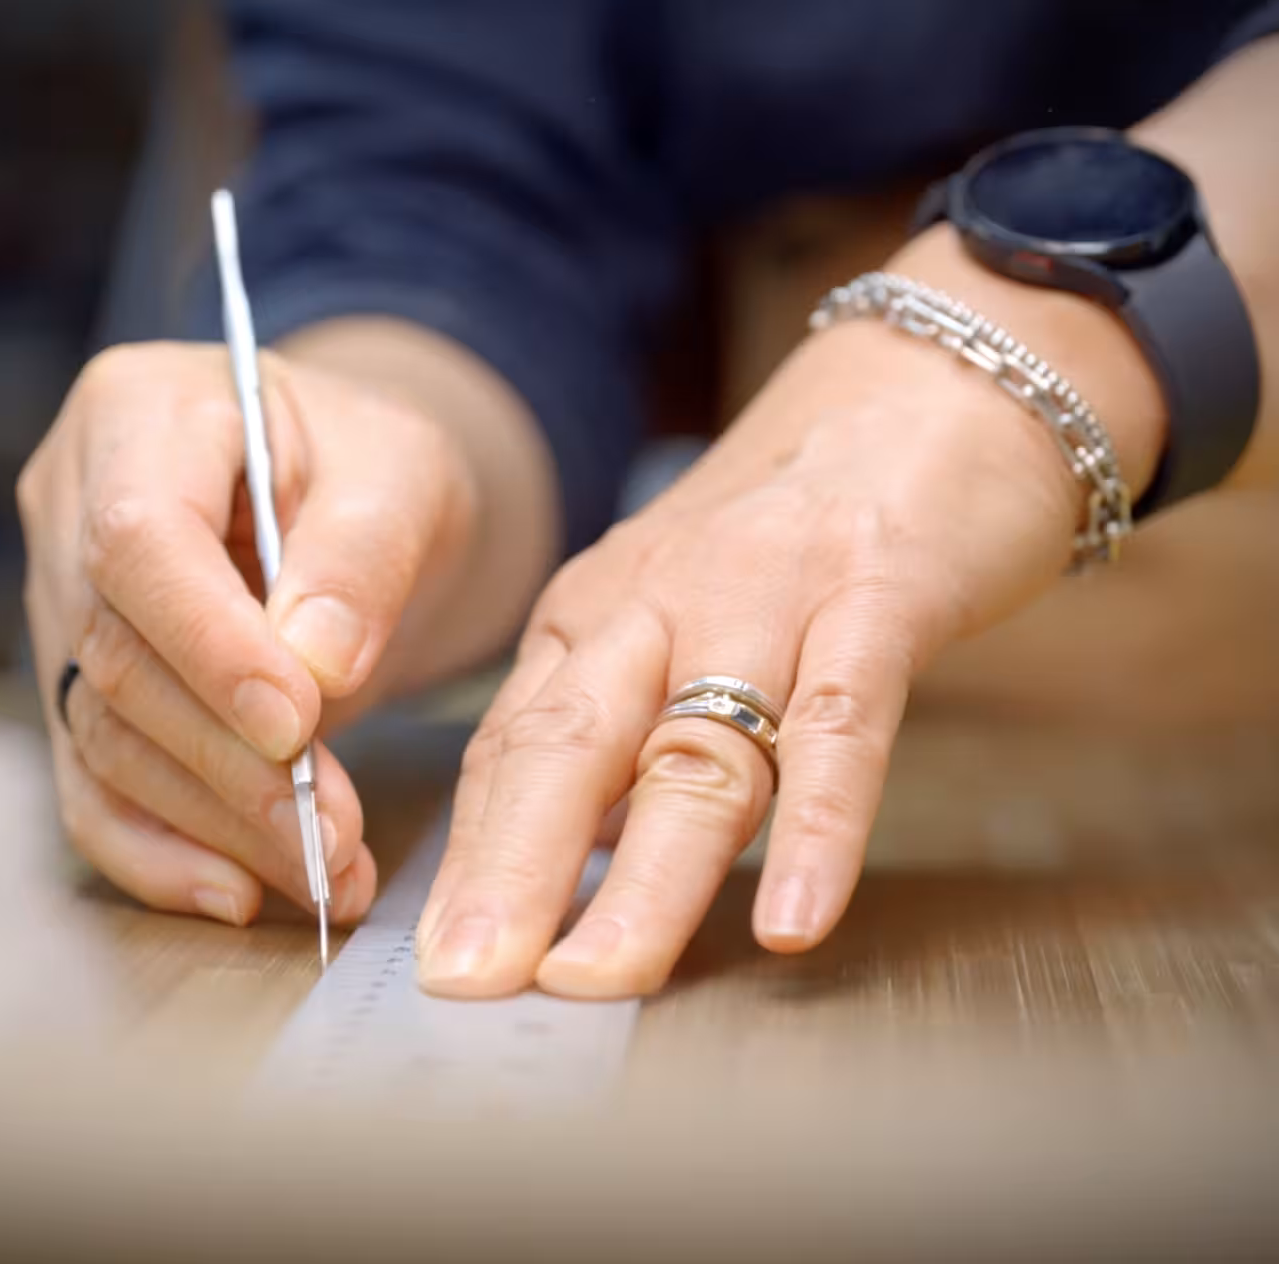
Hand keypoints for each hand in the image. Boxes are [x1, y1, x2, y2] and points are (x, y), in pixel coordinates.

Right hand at [19, 340, 481, 924]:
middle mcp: (76, 508)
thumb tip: (315, 666)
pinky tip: (240, 891)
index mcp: (142, 414)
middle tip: (335, 834)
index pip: (137, 541)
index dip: (209, 645)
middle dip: (232, 763)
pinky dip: (164, 852)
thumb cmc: (377, 468)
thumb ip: (360, 555)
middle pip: (120, 656)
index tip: (298, 724)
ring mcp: (67, 605)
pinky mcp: (89, 690)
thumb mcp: (401, 475)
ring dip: (218, 823)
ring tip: (327, 872)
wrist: (358, 504)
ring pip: (108, 738)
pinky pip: (97, 786)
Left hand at [415, 229, 1165, 998]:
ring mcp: (768, 597)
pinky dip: (818, 824)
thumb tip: (577, 864)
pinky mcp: (878, 595)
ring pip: (695, 749)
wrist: (928, 385)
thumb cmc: (793, 528)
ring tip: (600, 980)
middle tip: (471, 981)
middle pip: (571, 747)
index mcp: (597, 615)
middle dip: (513, 870)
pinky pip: (842, 721)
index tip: (441, 961)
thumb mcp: (678, 614)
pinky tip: (791, 917)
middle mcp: (659, 603)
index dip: (475, 857)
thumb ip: (631, 730)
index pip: (512, 748)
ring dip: (645, 875)